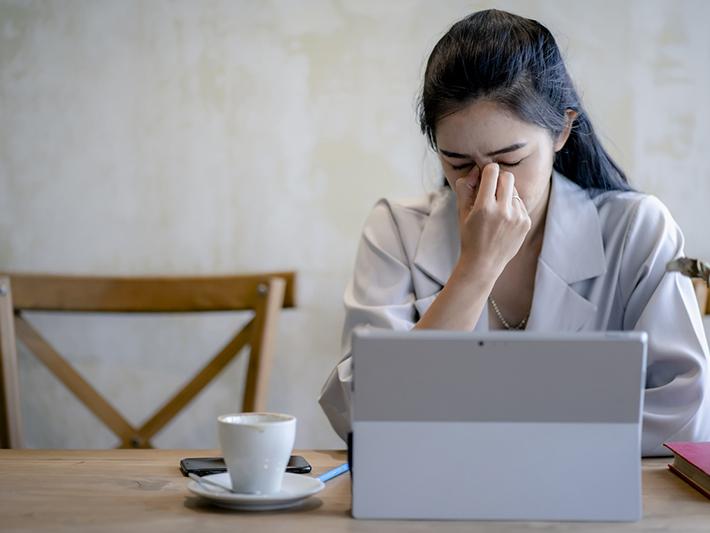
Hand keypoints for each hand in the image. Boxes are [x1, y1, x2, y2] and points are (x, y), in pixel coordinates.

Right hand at [453, 162, 531, 278]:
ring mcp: (517, 217)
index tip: (485, 176)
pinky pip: (521, 204)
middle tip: (491, 189)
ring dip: (506, 195)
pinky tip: (503, 221)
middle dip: (499, 179)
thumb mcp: (461, 212)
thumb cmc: (469, 236)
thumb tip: (476, 170)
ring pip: (515, 191)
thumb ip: (465, 187)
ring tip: (496, 211)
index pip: (492, 172)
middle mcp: (503, 211)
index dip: (488, 171)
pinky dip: (512, 207)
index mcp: (484, 207)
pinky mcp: (526, 223)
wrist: (483, 263)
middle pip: (508, 177)